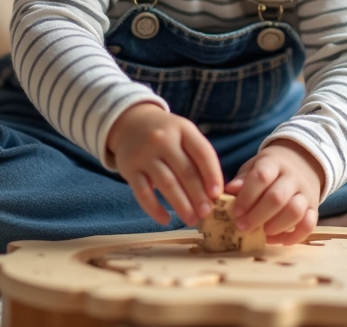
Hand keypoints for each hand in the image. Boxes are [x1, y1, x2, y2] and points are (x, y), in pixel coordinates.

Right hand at [106, 103, 223, 226]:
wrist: (131, 124)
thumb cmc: (167, 135)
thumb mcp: (184, 135)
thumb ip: (198, 158)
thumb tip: (213, 193)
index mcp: (183, 129)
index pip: (202, 152)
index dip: (212, 174)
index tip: (217, 194)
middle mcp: (162, 139)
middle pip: (185, 170)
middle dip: (198, 195)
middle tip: (207, 213)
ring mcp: (144, 154)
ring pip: (166, 183)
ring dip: (181, 204)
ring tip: (191, 220)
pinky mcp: (129, 169)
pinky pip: (143, 193)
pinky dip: (154, 209)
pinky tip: (166, 221)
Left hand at [225, 140, 324, 244]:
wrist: (301, 163)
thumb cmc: (269, 170)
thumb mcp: (253, 167)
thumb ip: (242, 180)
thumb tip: (229, 190)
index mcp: (273, 163)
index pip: (262, 176)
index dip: (247, 195)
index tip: (236, 212)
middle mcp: (292, 177)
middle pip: (277, 197)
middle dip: (257, 216)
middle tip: (242, 227)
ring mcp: (305, 192)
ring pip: (295, 211)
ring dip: (276, 226)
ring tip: (262, 233)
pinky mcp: (314, 208)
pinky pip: (310, 224)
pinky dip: (296, 236)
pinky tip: (280, 240)